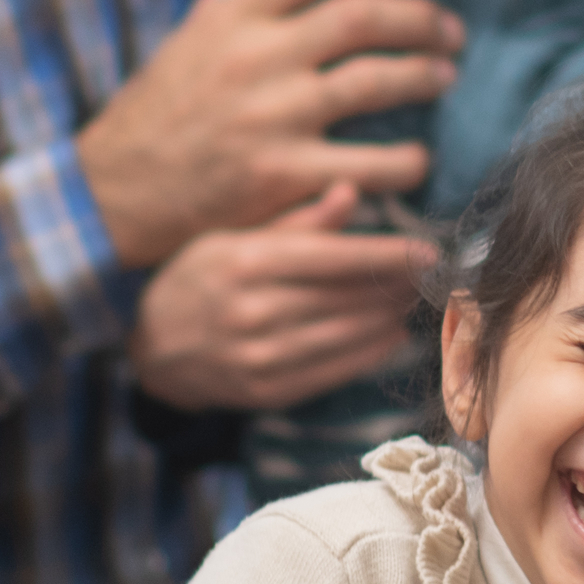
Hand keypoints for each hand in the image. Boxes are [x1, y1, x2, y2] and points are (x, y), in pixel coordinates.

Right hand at [78, 0, 460, 267]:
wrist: (115, 194)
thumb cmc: (157, 115)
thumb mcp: (185, 46)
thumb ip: (230, 9)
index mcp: (234, 19)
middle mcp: (255, 59)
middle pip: (361, 16)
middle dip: (420, 18)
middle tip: (450, 30)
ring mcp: (270, 117)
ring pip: (375, 82)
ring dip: (423, 76)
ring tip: (444, 77)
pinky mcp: (282, 175)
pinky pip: (368, 163)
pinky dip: (406, 160)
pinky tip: (418, 160)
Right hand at [129, 182, 437, 412]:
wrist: (152, 347)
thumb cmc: (197, 279)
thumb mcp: (232, 235)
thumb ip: (297, 221)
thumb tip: (350, 192)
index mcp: (246, 262)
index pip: (334, 258)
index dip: (388, 255)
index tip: (430, 252)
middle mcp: (253, 310)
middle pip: (347, 297)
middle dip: (396, 286)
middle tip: (430, 276)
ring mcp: (260, 355)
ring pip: (346, 336)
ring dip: (388, 319)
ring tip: (412, 301)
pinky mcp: (267, 390)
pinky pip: (333, 371)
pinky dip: (369, 354)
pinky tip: (390, 337)